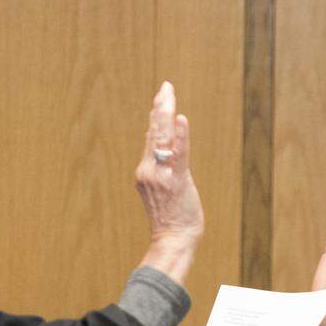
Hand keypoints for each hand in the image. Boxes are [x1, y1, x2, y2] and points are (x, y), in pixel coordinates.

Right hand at [135, 82, 203, 283]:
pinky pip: (178, 154)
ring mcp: (161, 175)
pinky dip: (180, 136)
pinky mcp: (176, 181)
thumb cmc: (171, 218)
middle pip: (154, 133)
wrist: (172, 239)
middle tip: (166, 86)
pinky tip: (181, 119)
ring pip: (163, 139)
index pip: (150, 138)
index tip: (160, 98)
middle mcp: (149, 170)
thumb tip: (159, 146)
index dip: (156, 117)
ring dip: (166, 114)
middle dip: (161, 107)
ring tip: (168, 94)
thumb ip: (159, 167)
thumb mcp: (160, 190)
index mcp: (145, 171)